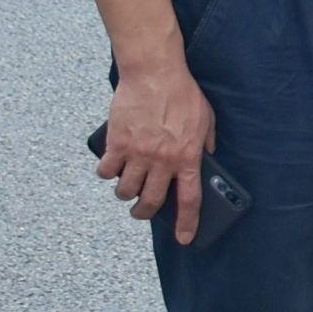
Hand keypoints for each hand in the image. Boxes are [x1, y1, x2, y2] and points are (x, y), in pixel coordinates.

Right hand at [98, 65, 216, 243]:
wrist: (154, 73)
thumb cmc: (182, 94)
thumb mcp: (206, 119)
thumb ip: (206, 143)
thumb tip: (206, 158)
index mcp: (187, 157)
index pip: (189, 199)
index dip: (187, 223)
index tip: (184, 238)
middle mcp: (162, 160)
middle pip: (150, 202)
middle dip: (144, 213)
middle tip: (141, 211)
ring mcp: (137, 153)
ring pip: (125, 190)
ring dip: (125, 193)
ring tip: (127, 187)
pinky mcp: (116, 143)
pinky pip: (105, 171)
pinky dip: (106, 173)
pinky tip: (111, 167)